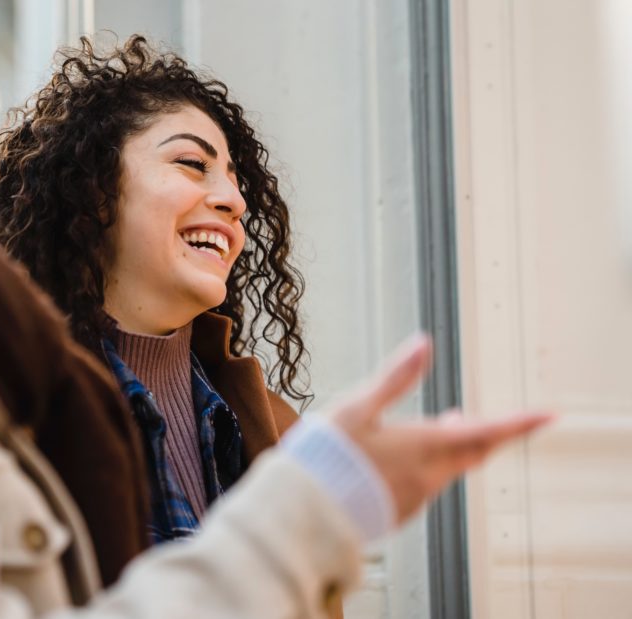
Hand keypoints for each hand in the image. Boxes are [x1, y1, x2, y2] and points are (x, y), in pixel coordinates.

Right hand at [330, 334, 552, 523]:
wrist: (305, 510)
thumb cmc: (327, 454)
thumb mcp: (357, 406)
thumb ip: (395, 377)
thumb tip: (424, 342)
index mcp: (424, 445)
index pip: (487, 432)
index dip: (520, 423)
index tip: (549, 415)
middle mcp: (429, 475)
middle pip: (473, 451)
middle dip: (481, 433)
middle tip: (474, 417)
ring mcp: (417, 498)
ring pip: (448, 469)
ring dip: (447, 448)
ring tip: (432, 429)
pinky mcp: (402, 512)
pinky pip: (425, 486)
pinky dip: (425, 468)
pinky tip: (399, 461)